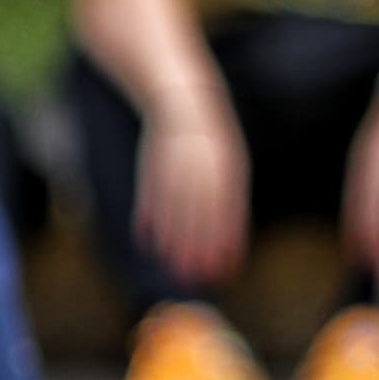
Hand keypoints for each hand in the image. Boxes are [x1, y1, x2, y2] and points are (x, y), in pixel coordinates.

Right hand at [135, 105, 249, 289]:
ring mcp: (175, 168)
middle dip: (195, 250)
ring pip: (173, 211)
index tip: (220, 272)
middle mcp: (202, 171)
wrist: (182, 102)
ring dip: (170, 241)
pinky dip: (148, 222)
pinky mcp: (151, 167)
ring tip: (168, 264)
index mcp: (227, 171)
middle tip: (191, 276)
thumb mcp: (228, 164)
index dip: (223, 246)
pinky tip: (147, 242)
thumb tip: (231, 242)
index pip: (227, 215)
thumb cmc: (208, 143)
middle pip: (199, 217)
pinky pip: (149, 199)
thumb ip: (229, 200)